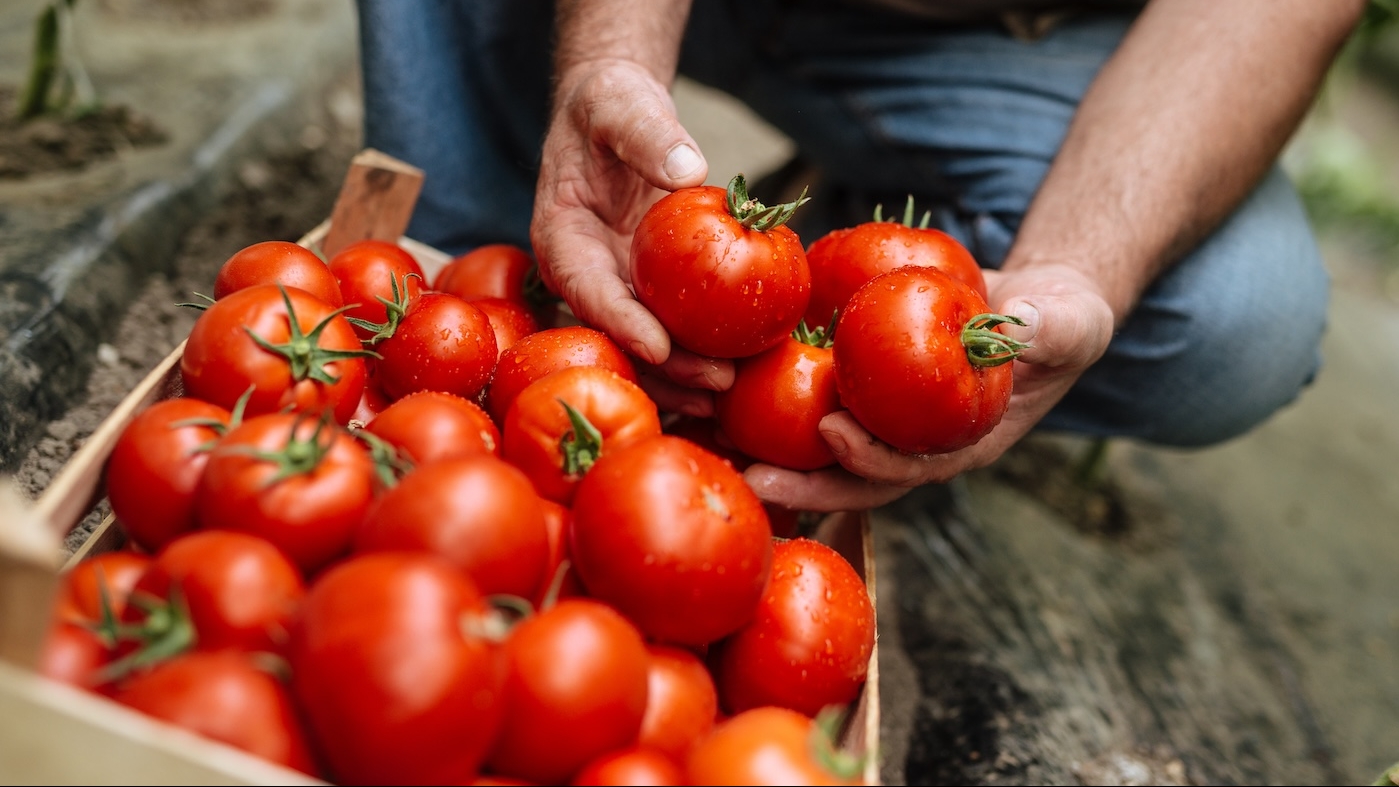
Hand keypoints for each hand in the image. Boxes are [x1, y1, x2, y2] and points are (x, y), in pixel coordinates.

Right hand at [529, 58, 732, 414]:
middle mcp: (583, 274)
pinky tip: (735, 374)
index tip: (661, 347)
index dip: (622, 323)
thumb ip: (649, 134)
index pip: (588, 290)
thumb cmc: (610, 107)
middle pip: (618, 333)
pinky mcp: (644, 292)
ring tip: (725, 399)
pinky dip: (696, 353)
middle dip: (663, 367)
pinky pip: (667, 328)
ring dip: (680, 377)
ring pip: (641, 345)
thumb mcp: (623, 105)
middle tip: (715, 383)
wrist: (614, 116)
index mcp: (562, 238)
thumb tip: (688, 169)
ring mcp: (615, 287)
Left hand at [743, 263, 1116, 510]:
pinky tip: (727, 382)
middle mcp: (917, 443)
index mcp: (963, 444)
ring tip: (716, 443)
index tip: (832, 431)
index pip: (912, 467)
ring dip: (772, 452)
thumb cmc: (1059, 322)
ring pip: (822, 447)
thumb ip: (1049, 329)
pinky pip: (817, 396)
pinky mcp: (866, 388)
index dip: (872, 459)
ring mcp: (888, 419)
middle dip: (802, 483)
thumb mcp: (1067, 322)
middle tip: (748, 479)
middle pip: (852, 475)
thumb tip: (1018, 326)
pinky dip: (773, 396)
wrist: (1035, 308)